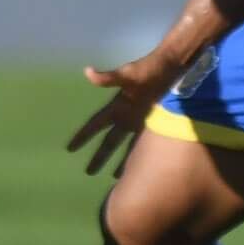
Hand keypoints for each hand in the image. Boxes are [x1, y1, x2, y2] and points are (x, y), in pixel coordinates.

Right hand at [67, 50, 190, 176]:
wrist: (173, 66)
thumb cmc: (149, 69)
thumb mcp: (127, 74)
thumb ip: (109, 77)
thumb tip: (87, 71)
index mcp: (116, 106)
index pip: (95, 124)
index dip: (83, 136)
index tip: (70, 148)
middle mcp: (126, 116)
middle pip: (109, 141)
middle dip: (99, 156)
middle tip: (88, 172)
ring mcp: (140, 121)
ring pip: (127, 147)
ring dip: (121, 161)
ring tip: (115, 178)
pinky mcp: (157, 123)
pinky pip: (146, 144)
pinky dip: (142, 156)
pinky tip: (142, 167)